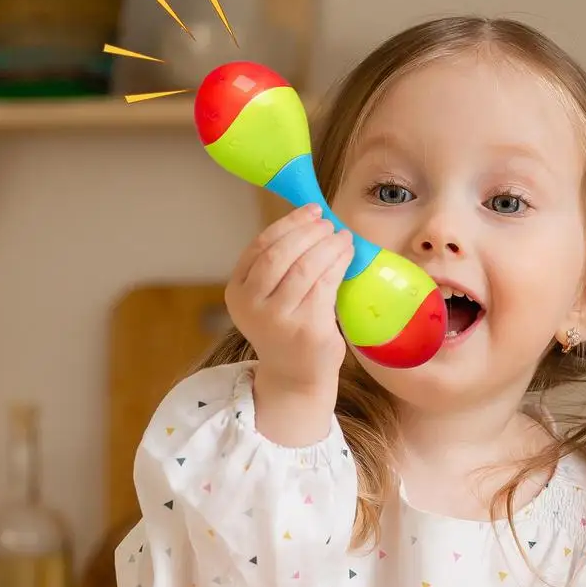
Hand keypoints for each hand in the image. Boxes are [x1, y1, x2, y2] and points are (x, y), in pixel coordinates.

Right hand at [225, 203, 353, 394]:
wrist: (295, 375)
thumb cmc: (286, 328)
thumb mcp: (268, 298)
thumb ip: (278, 266)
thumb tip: (311, 220)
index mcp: (237, 292)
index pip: (260, 247)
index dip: (288, 224)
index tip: (311, 211)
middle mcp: (252, 305)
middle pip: (280, 254)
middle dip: (308, 232)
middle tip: (329, 223)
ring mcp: (278, 318)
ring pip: (305, 267)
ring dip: (328, 245)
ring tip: (342, 237)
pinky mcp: (307, 328)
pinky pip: (325, 284)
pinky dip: (338, 264)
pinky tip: (347, 255)